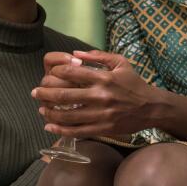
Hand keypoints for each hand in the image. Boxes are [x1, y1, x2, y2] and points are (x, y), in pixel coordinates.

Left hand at [31, 50, 157, 137]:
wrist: (151, 108)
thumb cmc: (134, 84)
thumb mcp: (121, 63)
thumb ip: (98, 56)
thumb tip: (75, 54)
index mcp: (104, 78)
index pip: (72, 73)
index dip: (56, 73)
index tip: (49, 74)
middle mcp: (100, 96)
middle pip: (65, 96)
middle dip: (45, 93)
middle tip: (35, 92)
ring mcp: (101, 114)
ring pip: (68, 116)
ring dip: (50, 112)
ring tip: (40, 109)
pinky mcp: (102, 129)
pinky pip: (77, 131)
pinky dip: (60, 129)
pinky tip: (50, 126)